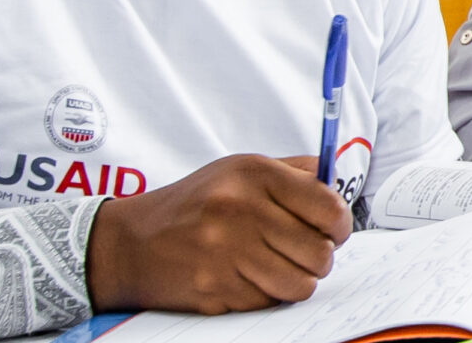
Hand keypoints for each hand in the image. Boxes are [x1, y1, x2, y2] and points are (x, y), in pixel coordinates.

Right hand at [85, 154, 352, 314]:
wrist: (130, 243)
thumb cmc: (194, 203)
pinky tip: (251, 278)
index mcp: (254, 175)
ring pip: (301, 284)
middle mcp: (241, 211)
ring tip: (283, 267)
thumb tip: (339, 183)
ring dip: (299, 280)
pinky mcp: (216, 289)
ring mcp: (227, 253)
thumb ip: (294, 172)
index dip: (341, 224)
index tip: (335, 230)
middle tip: (308, 253)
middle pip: (320, 251)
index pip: (328, 206)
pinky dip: (268, 294)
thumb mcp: (240, 170)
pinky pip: (270, 301)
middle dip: (322, 257)